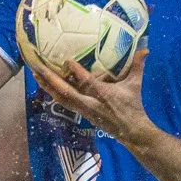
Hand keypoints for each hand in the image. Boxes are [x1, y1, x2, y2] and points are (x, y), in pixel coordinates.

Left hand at [30, 48, 155, 148]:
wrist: (131, 131)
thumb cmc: (133, 106)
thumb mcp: (135, 85)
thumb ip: (137, 66)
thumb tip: (145, 49)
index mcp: (104, 95)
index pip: (88, 83)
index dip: (77, 72)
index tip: (67, 60)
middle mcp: (90, 103)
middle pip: (66, 92)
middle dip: (51, 80)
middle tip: (38, 67)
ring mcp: (84, 109)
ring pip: (61, 98)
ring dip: (47, 86)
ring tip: (35, 74)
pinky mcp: (81, 112)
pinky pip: (64, 102)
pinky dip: (53, 93)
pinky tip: (45, 85)